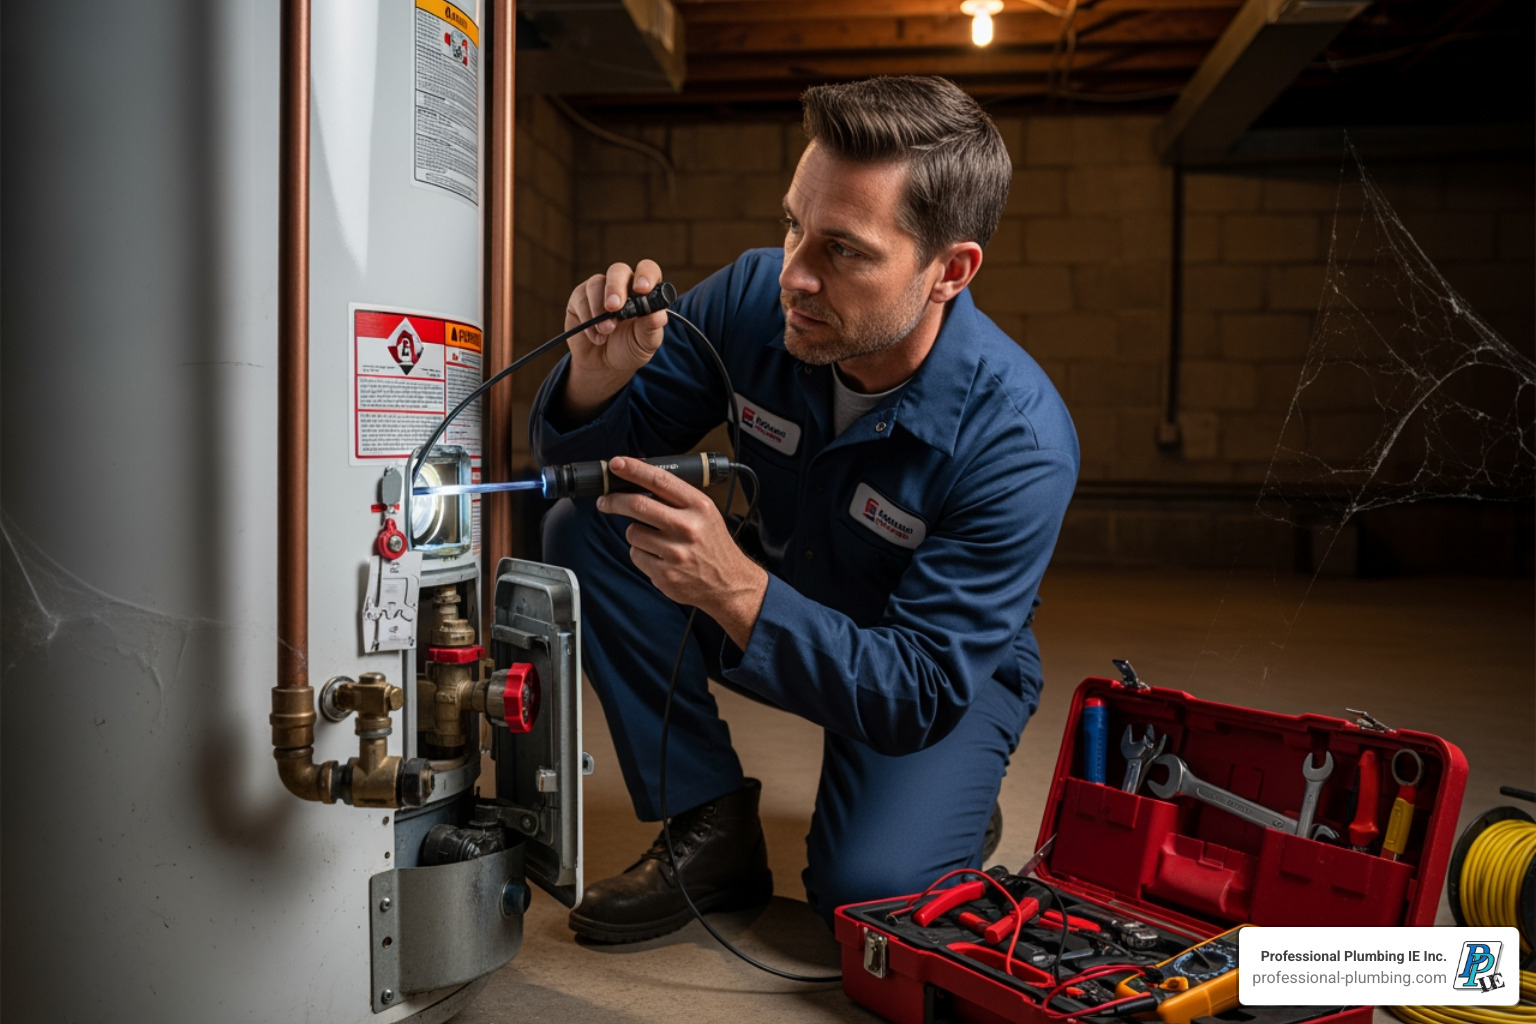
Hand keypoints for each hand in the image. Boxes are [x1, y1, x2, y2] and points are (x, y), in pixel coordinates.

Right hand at [559, 260, 668, 420]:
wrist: (603, 366)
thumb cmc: (629, 350)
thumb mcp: (645, 344)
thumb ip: (652, 328)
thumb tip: (659, 315)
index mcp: (644, 292)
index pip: (647, 270)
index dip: (645, 275)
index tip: (642, 289)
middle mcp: (622, 285)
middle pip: (618, 270)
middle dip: (615, 288)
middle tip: (614, 308)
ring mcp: (600, 289)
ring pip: (596, 283)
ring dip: (599, 309)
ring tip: (606, 332)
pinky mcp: (580, 298)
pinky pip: (581, 299)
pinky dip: (588, 320)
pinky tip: (596, 337)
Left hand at [597, 457, 767, 650]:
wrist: (730, 584)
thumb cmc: (714, 546)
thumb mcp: (705, 514)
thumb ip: (677, 498)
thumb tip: (641, 481)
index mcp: (699, 507)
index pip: (660, 480)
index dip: (634, 470)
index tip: (617, 464)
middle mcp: (687, 527)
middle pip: (637, 505)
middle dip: (614, 501)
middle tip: (605, 501)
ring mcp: (675, 553)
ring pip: (633, 532)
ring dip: (636, 533)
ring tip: (655, 540)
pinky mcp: (665, 574)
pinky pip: (636, 555)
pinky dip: (641, 555)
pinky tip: (659, 558)